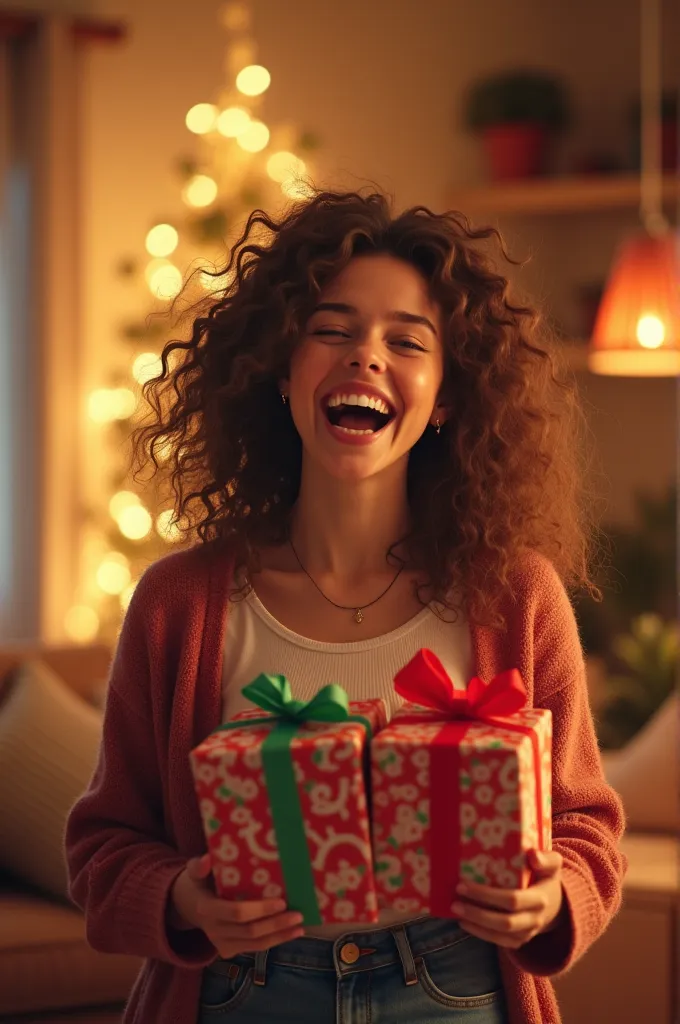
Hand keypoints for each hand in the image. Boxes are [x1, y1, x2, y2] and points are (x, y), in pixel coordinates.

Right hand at [168, 853, 304, 957]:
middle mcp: (214, 930)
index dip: (260, 909)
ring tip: (299, 927)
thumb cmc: (199, 884)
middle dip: (276, 924)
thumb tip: (207, 858)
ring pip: (255, 944)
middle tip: (298, 914)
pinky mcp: (229, 951)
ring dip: (279, 936)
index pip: (237, 913)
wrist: (190, 907)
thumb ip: (199, 867)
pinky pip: (254, 948)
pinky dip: (274, 941)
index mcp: (207, 909)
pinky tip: (290, 934)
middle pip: (250, 931)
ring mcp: (221, 944)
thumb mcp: (195, 873)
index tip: (281, 901)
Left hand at [450, 849, 564, 949]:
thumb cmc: (546, 878)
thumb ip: (547, 859)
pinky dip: (481, 934)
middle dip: (477, 913)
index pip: (512, 900)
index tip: (463, 883)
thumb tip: (533, 855)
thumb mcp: (552, 865)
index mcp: (540, 899)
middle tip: (455, 901)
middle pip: (504, 921)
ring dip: (476, 924)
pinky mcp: (520, 941)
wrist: (556, 905)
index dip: (487, 895)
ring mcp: (528, 933)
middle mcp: (535, 919)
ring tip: (456, 910)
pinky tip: (465, 923)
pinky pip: (500, 942)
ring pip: (500, 934)